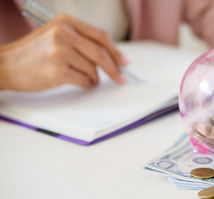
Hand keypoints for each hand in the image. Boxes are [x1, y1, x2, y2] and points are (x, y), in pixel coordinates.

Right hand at [0, 13, 128, 91]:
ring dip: (95, 78)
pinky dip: (86, 84)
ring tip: (87, 80)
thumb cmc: (34, 53)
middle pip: (100, 53)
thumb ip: (80, 40)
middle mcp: (63, 33)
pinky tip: (80, 83)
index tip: (124, 63)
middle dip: (114, 68)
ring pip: (93, 69)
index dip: (116, 51)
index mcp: (65, 21)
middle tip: (121, 78)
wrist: (6, 65)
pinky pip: (84, 80)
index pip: (100, 36)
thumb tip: (111, 56)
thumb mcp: (55, 35)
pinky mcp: (57, 70)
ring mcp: (59, 51)